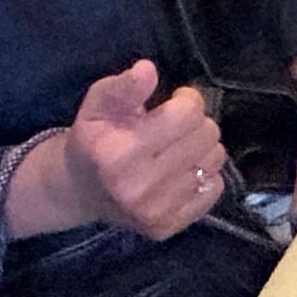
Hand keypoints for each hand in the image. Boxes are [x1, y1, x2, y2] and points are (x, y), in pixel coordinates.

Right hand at [63, 58, 224, 240]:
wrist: (81, 190)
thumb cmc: (94, 139)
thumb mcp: (98, 104)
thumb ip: (123, 86)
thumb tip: (148, 69)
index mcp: (118, 154)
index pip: (186, 114)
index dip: (186, 99)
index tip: (174, 100)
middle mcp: (138, 187)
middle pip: (206, 135)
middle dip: (195, 122)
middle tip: (175, 125)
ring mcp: (155, 212)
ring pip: (215, 160)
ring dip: (201, 148)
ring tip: (177, 147)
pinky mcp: (169, 226)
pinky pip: (215, 188)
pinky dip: (204, 175)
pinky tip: (181, 171)